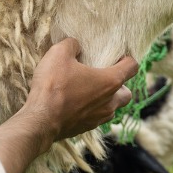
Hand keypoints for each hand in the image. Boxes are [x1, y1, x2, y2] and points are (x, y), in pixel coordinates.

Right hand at [21, 38, 137, 141]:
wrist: (40, 120)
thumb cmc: (53, 86)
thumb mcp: (59, 54)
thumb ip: (71, 44)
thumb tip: (75, 44)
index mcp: (110, 82)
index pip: (132, 67)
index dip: (127, 59)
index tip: (117, 56)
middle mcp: (110, 102)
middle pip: (127, 93)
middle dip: (120, 84)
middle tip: (103, 76)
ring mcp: (99, 118)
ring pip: (112, 108)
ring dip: (106, 99)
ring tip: (88, 90)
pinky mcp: (87, 128)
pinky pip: (96, 117)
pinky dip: (91, 110)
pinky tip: (76, 103)